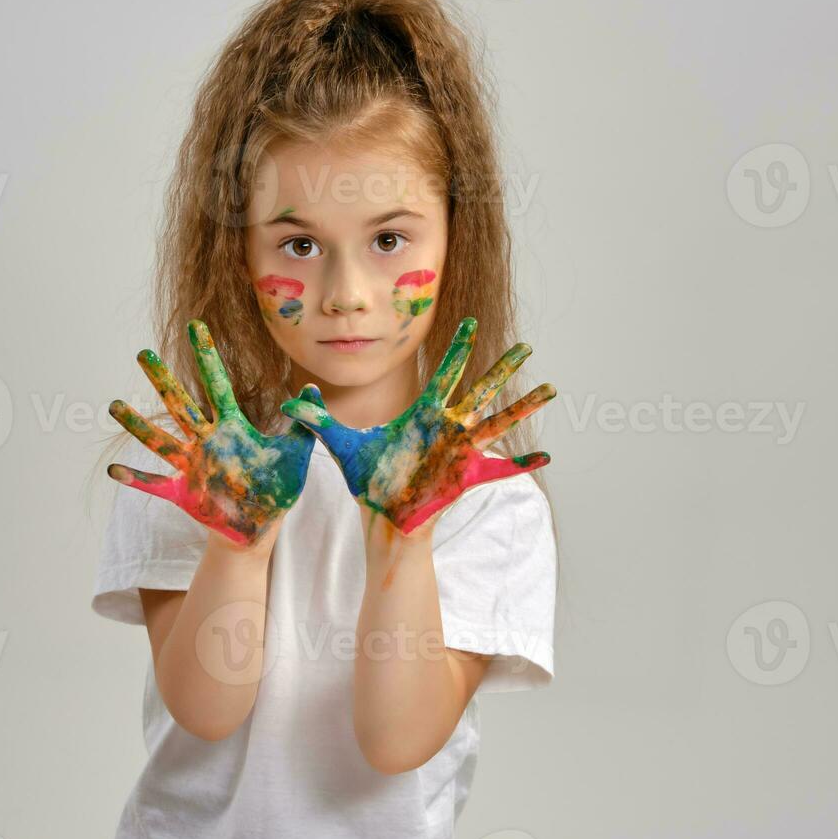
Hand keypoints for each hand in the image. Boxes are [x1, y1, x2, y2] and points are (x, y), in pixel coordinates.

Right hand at [107, 319, 316, 548]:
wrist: (261, 526)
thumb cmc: (277, 488)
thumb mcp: (296, 454)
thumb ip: (303, 421)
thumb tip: (311, 386)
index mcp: (232, 428)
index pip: (217, 385)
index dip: (207, 356)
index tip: (197, 327)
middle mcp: (206, 441)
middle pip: (180, 405)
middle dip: (163, 380)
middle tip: (143, 354)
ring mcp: (192, 466)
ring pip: (160, 441)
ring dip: (138, 425)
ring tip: (115, 405)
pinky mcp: (183, 492)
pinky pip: (155, 483)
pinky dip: (135, 479)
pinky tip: (114, 470)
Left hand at [280, 317, 554, 535]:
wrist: (382, 517)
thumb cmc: (368, 480)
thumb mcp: (341, 445)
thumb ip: (316, 419)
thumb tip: (286, 400)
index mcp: (424, 414)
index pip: (444, 373)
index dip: (458, 348)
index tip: (470, 321)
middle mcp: (447, 427)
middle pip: (480, 389)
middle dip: (502, 368)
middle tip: (526, 346)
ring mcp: (460, 451)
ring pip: (497, 422)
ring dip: (523, 407)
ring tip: (551, 390)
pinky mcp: (465, 475)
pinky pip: (499, 470)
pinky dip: (521, 463)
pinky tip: (544, 455)